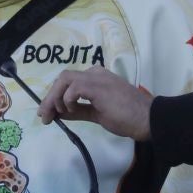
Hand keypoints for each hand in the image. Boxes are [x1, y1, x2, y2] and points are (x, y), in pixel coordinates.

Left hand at [37, 67, 152, 140]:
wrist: (147, 119)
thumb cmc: (127, 118)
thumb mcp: (97, 114)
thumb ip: (79, 111)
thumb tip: (60, 113)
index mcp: (96, 78)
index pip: (68, 81)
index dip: (54, 96)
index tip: (47, 113)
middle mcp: (95, 73)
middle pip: (63, 78)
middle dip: (49, 97)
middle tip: (44, 116)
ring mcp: (96, 77)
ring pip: (64, 80)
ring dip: (55, 98)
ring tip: (56, 114)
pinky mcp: (97, 85)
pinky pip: (73, 88)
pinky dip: (68, 100)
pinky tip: (72, 110)